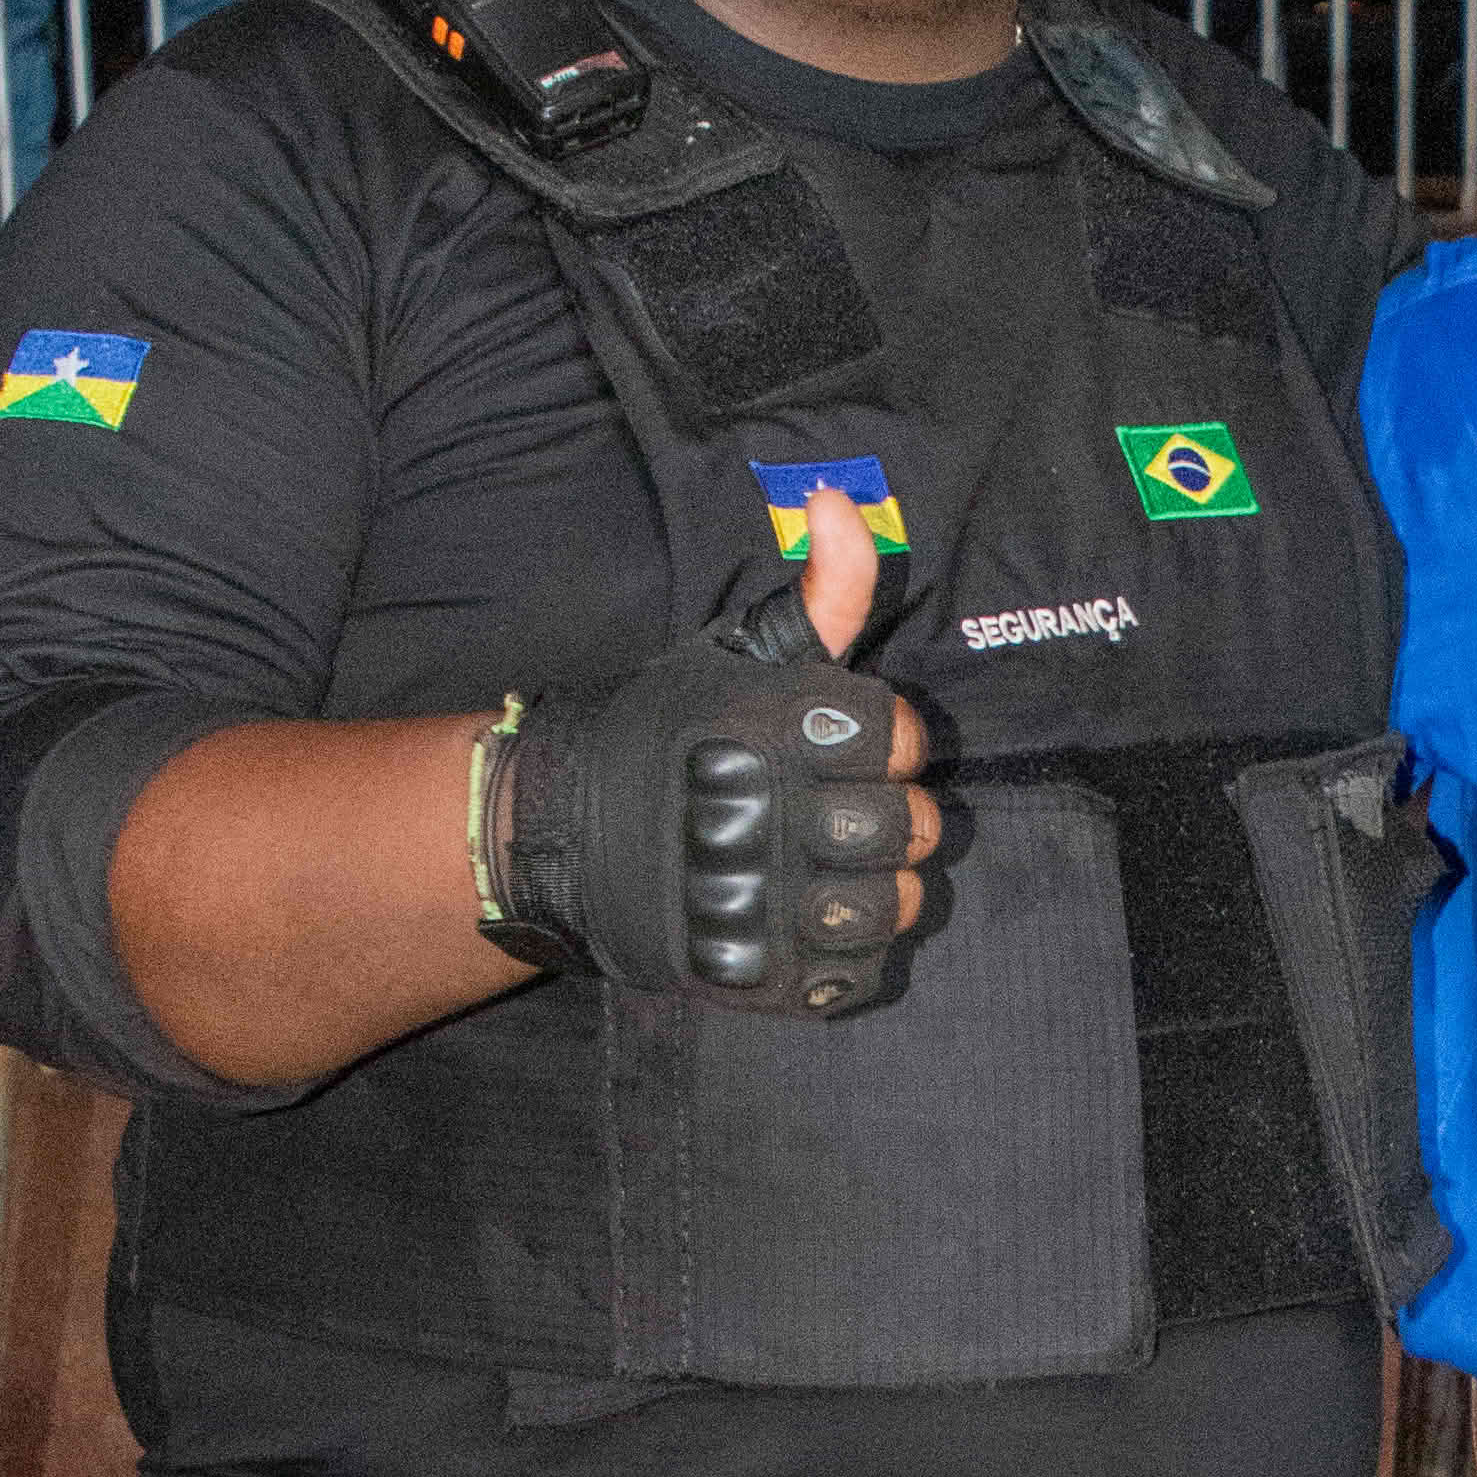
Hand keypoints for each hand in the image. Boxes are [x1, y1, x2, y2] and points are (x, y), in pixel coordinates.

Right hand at [487, 482, 939, 1006]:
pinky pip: (862, 973)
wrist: (561, 835)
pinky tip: (803, 924)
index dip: (879, 747)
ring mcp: (788, 903)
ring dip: (870, 890)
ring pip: (897, 904)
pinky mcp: (774, 975)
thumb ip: (819, 588)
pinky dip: (844, 956)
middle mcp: (801, 815)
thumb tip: (840, 502)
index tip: (835, 751)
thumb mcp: (742, 649)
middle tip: (828, 817)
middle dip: (881, 820)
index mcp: (802, 729)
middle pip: (915, 828)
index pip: (905, 740)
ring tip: (818, 873)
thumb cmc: (664, 730)